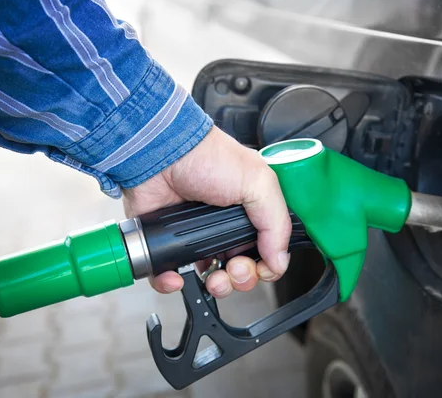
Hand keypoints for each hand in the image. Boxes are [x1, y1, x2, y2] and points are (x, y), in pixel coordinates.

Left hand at [122, 126, 291, 297]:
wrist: (161, 154)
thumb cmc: (207, 157)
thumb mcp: (259, 182)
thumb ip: (276, 223)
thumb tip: (279, 260)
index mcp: (251, 213)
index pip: (267, 252)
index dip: (265, 266)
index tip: (260, 267)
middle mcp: (226, 227)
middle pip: (242, 269)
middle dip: (241, 278)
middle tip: (234, 269)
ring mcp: (197, 236)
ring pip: (210, 277)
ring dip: (215, 286)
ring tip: (212, 278)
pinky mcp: (168, 243)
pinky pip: (170, 275)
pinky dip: (172, 283)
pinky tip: (177, 277)